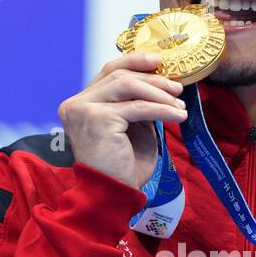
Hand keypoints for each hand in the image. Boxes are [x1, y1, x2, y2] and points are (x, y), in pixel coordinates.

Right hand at [57, 52, 187, 191]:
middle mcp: (76, 104)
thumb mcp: (131, 128)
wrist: (112, 195)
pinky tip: (177, 115)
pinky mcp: (97, 119)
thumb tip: (160, 84)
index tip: (158, 61)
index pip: (108, 72)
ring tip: (179, 103)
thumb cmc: (122, 167)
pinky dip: (161, 109)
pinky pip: (136, 107)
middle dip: (152, 78)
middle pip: (118, 75)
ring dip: (158, 92)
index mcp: (80, 104)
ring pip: (127, 85)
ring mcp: (84, 109)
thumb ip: (137, 105)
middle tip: (177, 86)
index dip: (134, 62)